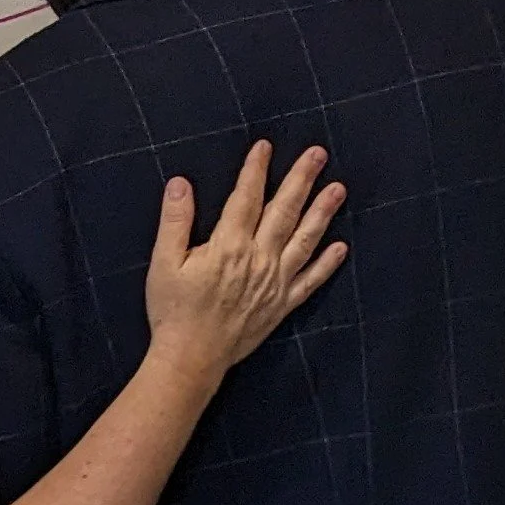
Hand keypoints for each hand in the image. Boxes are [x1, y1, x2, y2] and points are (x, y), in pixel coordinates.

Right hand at [144, 141, 346, 380]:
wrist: (191, 357)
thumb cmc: (173, 310)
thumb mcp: (163, 263)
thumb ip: (175, 222)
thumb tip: (181, 184)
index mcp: (228, 246)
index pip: (245, 199)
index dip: (256, 171)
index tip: (265, 146)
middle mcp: (258, 260)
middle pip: (284, 212)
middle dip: (301, 180)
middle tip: (318, 154)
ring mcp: (275, 283)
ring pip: (304, 240)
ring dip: (322, 213)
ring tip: (338, 189)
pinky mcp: (282, 304)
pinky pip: (310, 280)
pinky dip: (327, 263)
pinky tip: (340, 247)